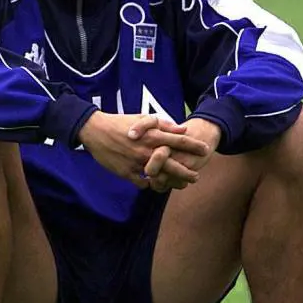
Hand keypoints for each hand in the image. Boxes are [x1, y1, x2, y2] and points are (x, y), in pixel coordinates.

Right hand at [78, 112, 209, 189]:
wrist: (96, 131)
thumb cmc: (122, 123)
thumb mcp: (143, 118)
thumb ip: (164, 124)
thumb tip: (183, 129)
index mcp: (153, 135)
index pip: (179, 140)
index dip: (194, 145)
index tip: (206, 150)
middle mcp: (147, 150)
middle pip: (173, 163)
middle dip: (187, 171)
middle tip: (196, 176)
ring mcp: (136, 163)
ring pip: (159, 176)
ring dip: (171, 181)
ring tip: (181, 184)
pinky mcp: (126, 172)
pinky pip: (142, 183)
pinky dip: (149, 183)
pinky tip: (155, 184)